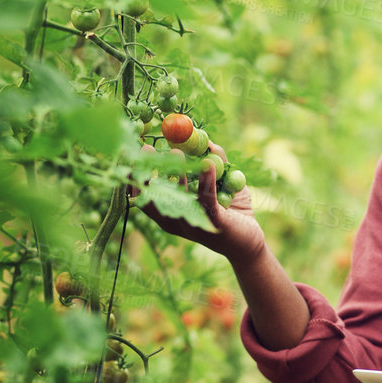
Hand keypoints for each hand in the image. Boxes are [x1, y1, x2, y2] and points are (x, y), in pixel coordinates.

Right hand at [131, 141, 266, 266]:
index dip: (135, 176)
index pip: (144, 197)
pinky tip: (207, 164)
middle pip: (154, 197)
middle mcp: (175, 221)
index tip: (132, 153)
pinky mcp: (213, 223)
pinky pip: (207, 199)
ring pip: (179, 198)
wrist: (249, 243)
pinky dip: (206, 180)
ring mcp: (192, 224)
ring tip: (176, 152)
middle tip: (147, 148)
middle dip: (148, 172)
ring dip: (176, 174)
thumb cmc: (231, 212)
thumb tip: (207, 139)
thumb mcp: (221, 183)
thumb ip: (215, 161)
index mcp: (170, 213)